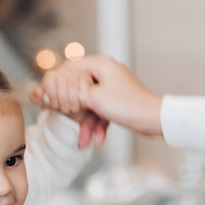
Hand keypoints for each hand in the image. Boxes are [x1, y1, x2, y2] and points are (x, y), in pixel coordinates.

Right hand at [32, 55, 162, 137]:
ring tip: (84, 140)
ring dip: (86, 122)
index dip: (59, 82)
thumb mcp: (94, 98)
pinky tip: (98, 138)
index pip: (70, 67)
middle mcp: (106, 72)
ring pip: (89, 102)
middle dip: (74, 109)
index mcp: (101, 64)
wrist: (154, 120)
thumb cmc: (128, 105)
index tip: (52, 96)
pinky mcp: (117, 100)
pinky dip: (98, 124)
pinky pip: (100, 110)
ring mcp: (112, 86)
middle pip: (78, 87)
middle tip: (67, 118)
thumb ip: (71, 94)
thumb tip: (50, 92)